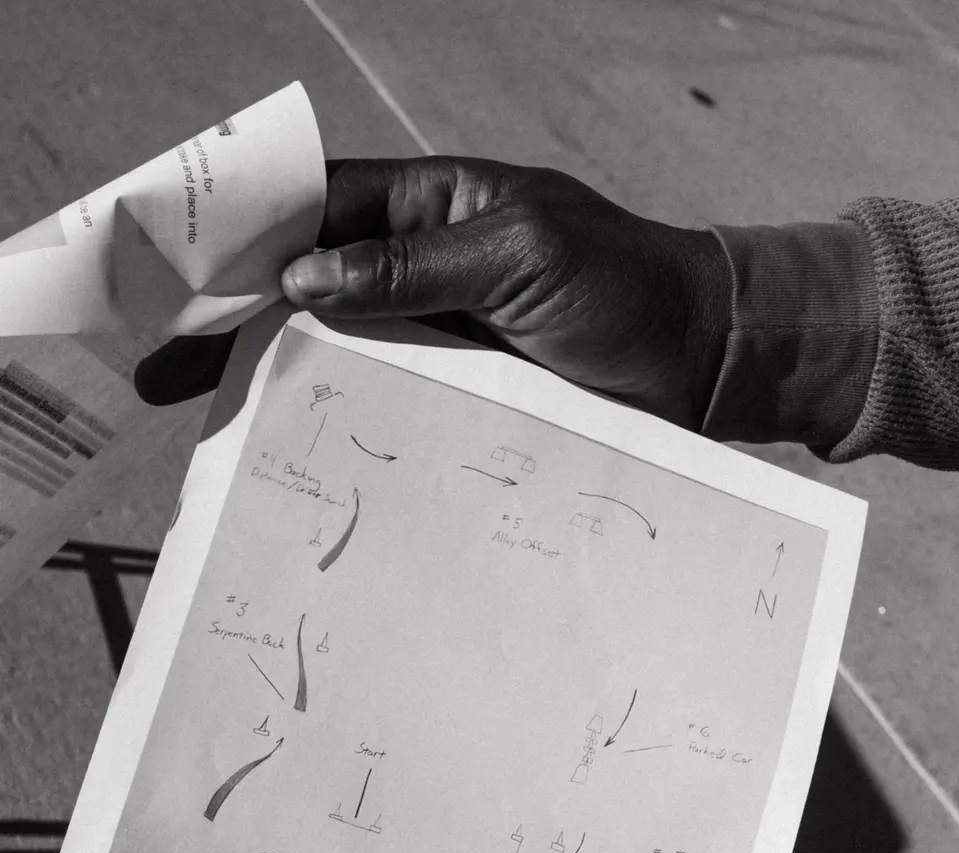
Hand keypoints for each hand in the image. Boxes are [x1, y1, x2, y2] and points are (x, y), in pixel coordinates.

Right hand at [134, 156, 730, 426]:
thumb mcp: (519, 258)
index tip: (180, 275)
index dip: (248, 237)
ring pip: (340, 355)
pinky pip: (388, 406)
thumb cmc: (624, 288)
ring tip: (208, 420)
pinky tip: (296, 449)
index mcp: (434, 206)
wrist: (702, 362)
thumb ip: (412, 266)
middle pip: (311, 290)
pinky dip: (341, 423)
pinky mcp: (461, 398)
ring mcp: (439, 339)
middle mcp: (425, 271)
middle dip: (236, 324)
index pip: (319, 209)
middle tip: (164, 371)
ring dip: (277, 381)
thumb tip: (302, 280)